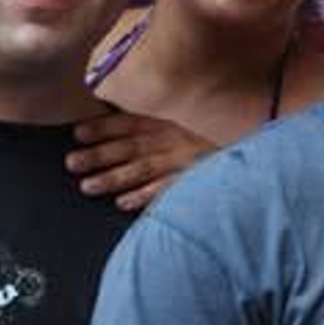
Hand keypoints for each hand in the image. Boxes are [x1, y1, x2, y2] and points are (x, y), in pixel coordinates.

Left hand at [67, 112, 215, 210]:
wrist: (252, 159)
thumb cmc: (214, 140)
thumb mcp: (190, 123)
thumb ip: (161, 125)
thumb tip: (121, 122)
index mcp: (172, 122)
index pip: (133, 122)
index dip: (105, 127)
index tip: (78, 133)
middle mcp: (176, 139)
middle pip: (132, 146)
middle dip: (100, 154)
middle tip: (72, 163)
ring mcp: (186, 161)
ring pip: (143, 169)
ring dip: (113, 177)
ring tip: (87, 186)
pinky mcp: (196, 181)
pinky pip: (166, 190)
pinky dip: (144, 196)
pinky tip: (122, 203)